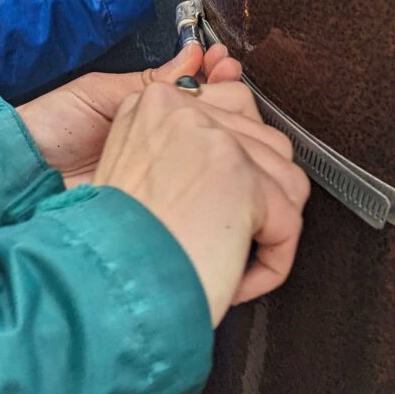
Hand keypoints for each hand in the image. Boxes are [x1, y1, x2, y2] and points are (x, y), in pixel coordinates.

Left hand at [17, 39, 242, 186]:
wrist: (21, 175)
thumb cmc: (52, 129)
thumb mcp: (99, 95)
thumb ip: (147, 83)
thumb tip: (190, 57)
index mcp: (144, 114)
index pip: (191, 93)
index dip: (212, 77)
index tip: (224, 62)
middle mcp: (159, 144)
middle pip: (209, 122)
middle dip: (227, 96)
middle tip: (233, 74)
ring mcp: (162, 173)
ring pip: (208, 152)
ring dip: (229, 126)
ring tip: (235, 96)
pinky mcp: (162, 202)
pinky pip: (195, 184)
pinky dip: (215, 165)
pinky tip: (227, 144)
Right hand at [93, 81, 308, 325]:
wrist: (105, 290)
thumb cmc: (121, 251)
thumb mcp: (138, 175)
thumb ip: (182, 149)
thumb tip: (238, 151)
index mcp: (154, 103)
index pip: (234, 111)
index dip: (239, 167)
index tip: (220, 204)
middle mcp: (183, 108)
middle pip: (266, 144)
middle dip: (260, 201)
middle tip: (220, 240)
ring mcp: (214, 138)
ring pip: (286, 180)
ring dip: (268, 230)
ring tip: (226, 259)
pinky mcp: (241, 177)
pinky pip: (289, 223)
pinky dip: (271, 263)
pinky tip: (233, 278)